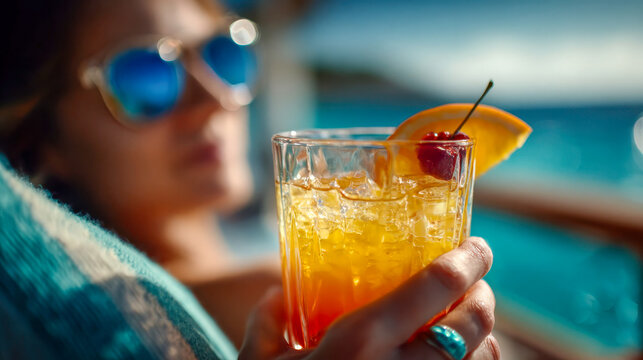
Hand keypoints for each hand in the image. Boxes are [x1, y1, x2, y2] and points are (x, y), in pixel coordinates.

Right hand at [239, 237, 498, 359]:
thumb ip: (268, 319)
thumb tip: (279, 291)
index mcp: (360, 341)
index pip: (436, 283)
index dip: (467, 258)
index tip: (476, 245)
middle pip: (474, 320)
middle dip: (483, 293)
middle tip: (475, 282)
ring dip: (486, 335)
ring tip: (471, 323)